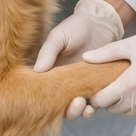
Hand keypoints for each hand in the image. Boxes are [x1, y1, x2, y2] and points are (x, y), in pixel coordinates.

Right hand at [34, 0, 125, 118]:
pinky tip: (98, 101)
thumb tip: (36, 71)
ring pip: (78, 108)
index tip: (51, 103)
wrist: (99, 23)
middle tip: (77, 103)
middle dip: (69, 110)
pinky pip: (95, 102)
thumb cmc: (75, 27)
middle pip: (61, 106)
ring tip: (85, 105)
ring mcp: (80, 87)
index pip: (43, 94)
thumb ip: (47, 53)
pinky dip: (96, 106)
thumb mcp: (57, 37)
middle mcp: (63, 84)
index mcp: (49, 73)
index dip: (45, 102)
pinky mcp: (96, 86)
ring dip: (81, 112)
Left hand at [82, 19, 135, 121]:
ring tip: (132, 86)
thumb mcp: (133, 44)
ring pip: (129, 113)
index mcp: (129, 84)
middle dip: (110, 98)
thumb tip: (86, 58)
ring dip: (126, 104)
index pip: (101, 101)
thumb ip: (107, 53)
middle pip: (114, 109)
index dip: (96, 95)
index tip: (98, 87)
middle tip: (115, 84)